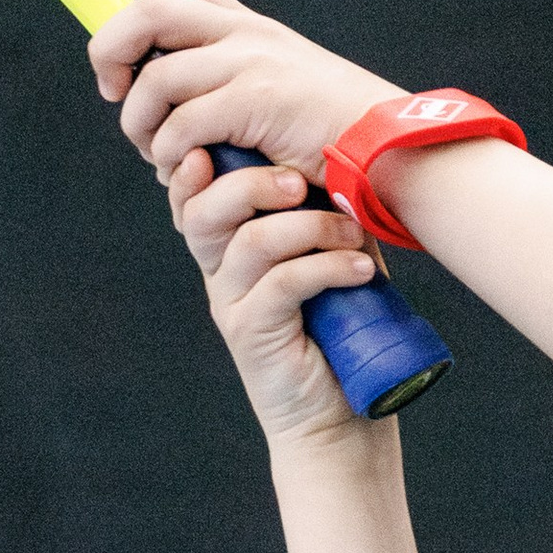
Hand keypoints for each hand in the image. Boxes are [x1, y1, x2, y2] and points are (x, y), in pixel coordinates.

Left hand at [83, 0, 399, 183]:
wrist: (390, 155)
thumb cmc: (334, 141)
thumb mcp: (280, 98)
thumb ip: (229, 91)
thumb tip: (169, 111)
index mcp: (251, 30)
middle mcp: (247, 35)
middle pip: (150, 12)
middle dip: (110, 47)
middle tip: (110, 88)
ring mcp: (252, 63)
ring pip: (156, 77)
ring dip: (140, 122)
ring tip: (154, 154)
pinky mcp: (256, 100)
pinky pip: (181, 122)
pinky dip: (170, 152)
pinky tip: (184, 168)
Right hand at [168, 148, 392, 447]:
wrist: (337, 416)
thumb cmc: (340, 328)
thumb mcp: (328, 254)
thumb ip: (319, 209)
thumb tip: (347, 146)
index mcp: (228, 246)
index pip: (194, 191)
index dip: (206, 160)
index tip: (244, 135)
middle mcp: (220, 272)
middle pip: (204, 208)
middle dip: (253, 181)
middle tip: (301, 183)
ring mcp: (232, 303)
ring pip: (249, 240)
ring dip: (309, 226)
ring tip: (352, 237)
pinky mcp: (253, 335)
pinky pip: (281, 283)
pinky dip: (325, 267)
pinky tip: (358, 270)